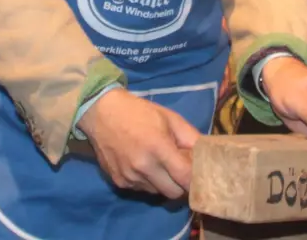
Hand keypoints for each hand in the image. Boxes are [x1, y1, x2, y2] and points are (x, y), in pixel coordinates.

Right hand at [78, 91, 201, 198]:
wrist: (101, 113)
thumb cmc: (139, 112)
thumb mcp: (170, 118)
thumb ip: (191, 138)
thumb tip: (205, 155)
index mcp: (159, 148)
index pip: (186, 178)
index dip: (196, 179)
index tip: (199, 174)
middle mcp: (144, 167)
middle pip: (173, 193)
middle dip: (181, 185)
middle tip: (181, 172)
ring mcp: (130, 177)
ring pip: (157, 192)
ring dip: (163, 183)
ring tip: (159, 165)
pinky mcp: (119, 182)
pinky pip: (141, 189)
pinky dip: (147, 182)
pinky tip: (143, 165)